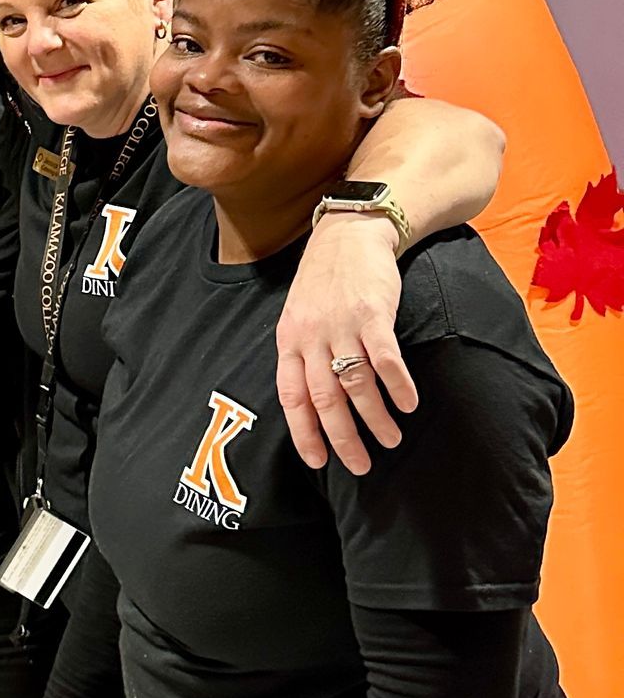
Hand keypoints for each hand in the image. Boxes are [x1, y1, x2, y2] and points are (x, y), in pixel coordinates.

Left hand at [276, 209, 417, 474]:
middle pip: (325, 399)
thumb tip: (312, 405)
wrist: (349, 233)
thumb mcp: (298, 316)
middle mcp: (311, 336)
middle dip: (342, 438)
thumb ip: (302, 355)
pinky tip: (409, 405)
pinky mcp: (373, 314)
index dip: (304, 433)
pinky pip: (385, 359)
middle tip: (359, 465)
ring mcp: (342, 325)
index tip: (318, 462)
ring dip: (375, 418)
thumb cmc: (324, 281)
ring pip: (356, 385)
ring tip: (390, 439)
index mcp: (289, 340)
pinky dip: (397, 386)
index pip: (291, 397)